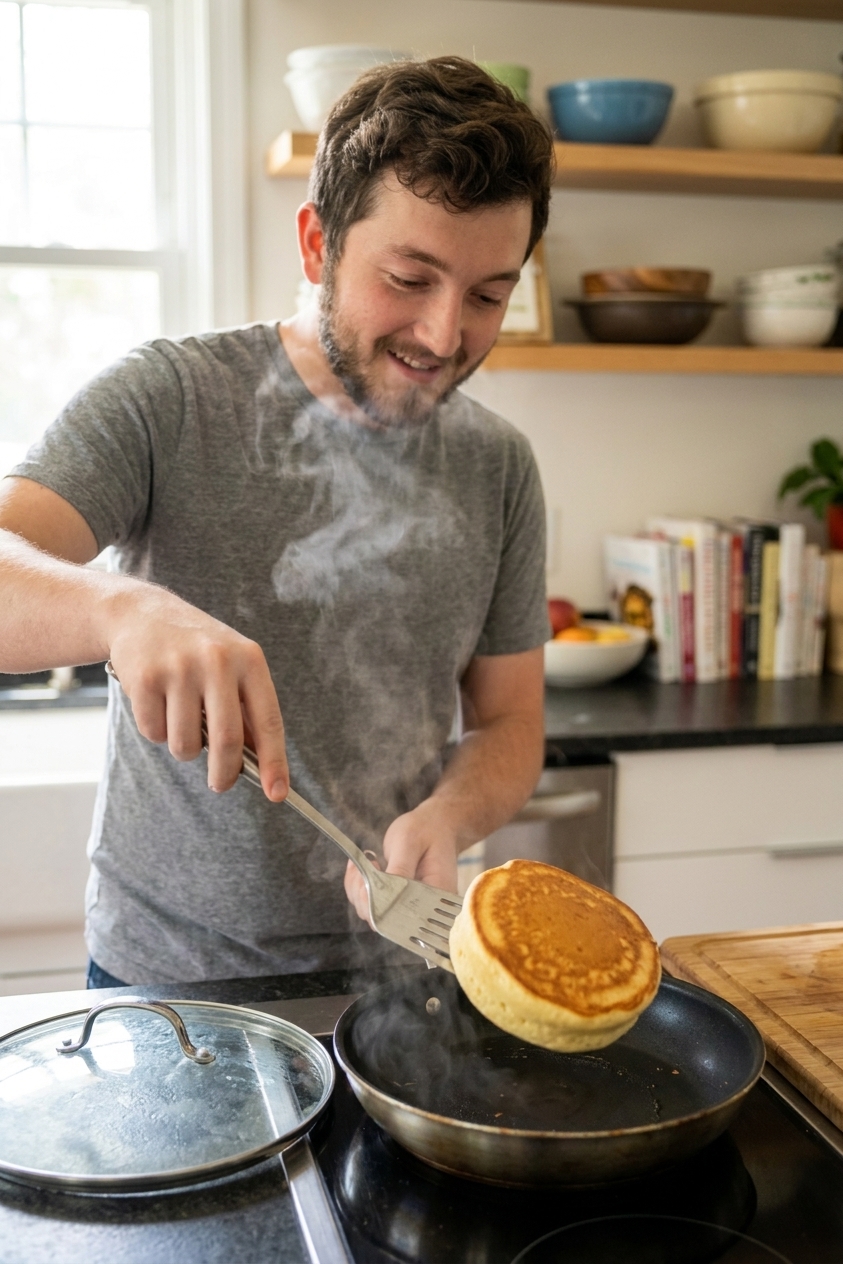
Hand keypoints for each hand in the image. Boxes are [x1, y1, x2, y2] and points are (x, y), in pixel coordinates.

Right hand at [106, 583, 287, 800]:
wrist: (140, 612)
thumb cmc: (195, 648)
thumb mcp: (231, 665)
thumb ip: (245, 708)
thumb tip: (259, 763)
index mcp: (249, 659)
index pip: (268, 720)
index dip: (275, 761)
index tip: (278, 793)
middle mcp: (218, 661)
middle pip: (227, 741)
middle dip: (224, 774)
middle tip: (220, 784)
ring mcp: (180, 669)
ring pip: (186, 744)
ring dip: (183, 747)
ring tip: (179, 718)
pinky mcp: (145, 678)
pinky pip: (153, 733)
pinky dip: (155, 731)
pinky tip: (155, 703)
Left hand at [344, 798, 459, 923]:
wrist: (436, 826)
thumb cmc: (426, 830)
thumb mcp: (410, 842)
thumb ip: (399, 870)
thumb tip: (384, 897)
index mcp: (436, 897)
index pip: (400, 920)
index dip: (375, 905)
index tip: (370, 876)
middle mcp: (424, 909)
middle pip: (382, 920)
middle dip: (364, 893)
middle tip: (370, 862)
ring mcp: (409, 907)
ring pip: (371, 913)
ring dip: (359, 888)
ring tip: (369, 861)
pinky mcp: (398, 902)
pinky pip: (371, 904)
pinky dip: (360, 886)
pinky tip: (366, 866)